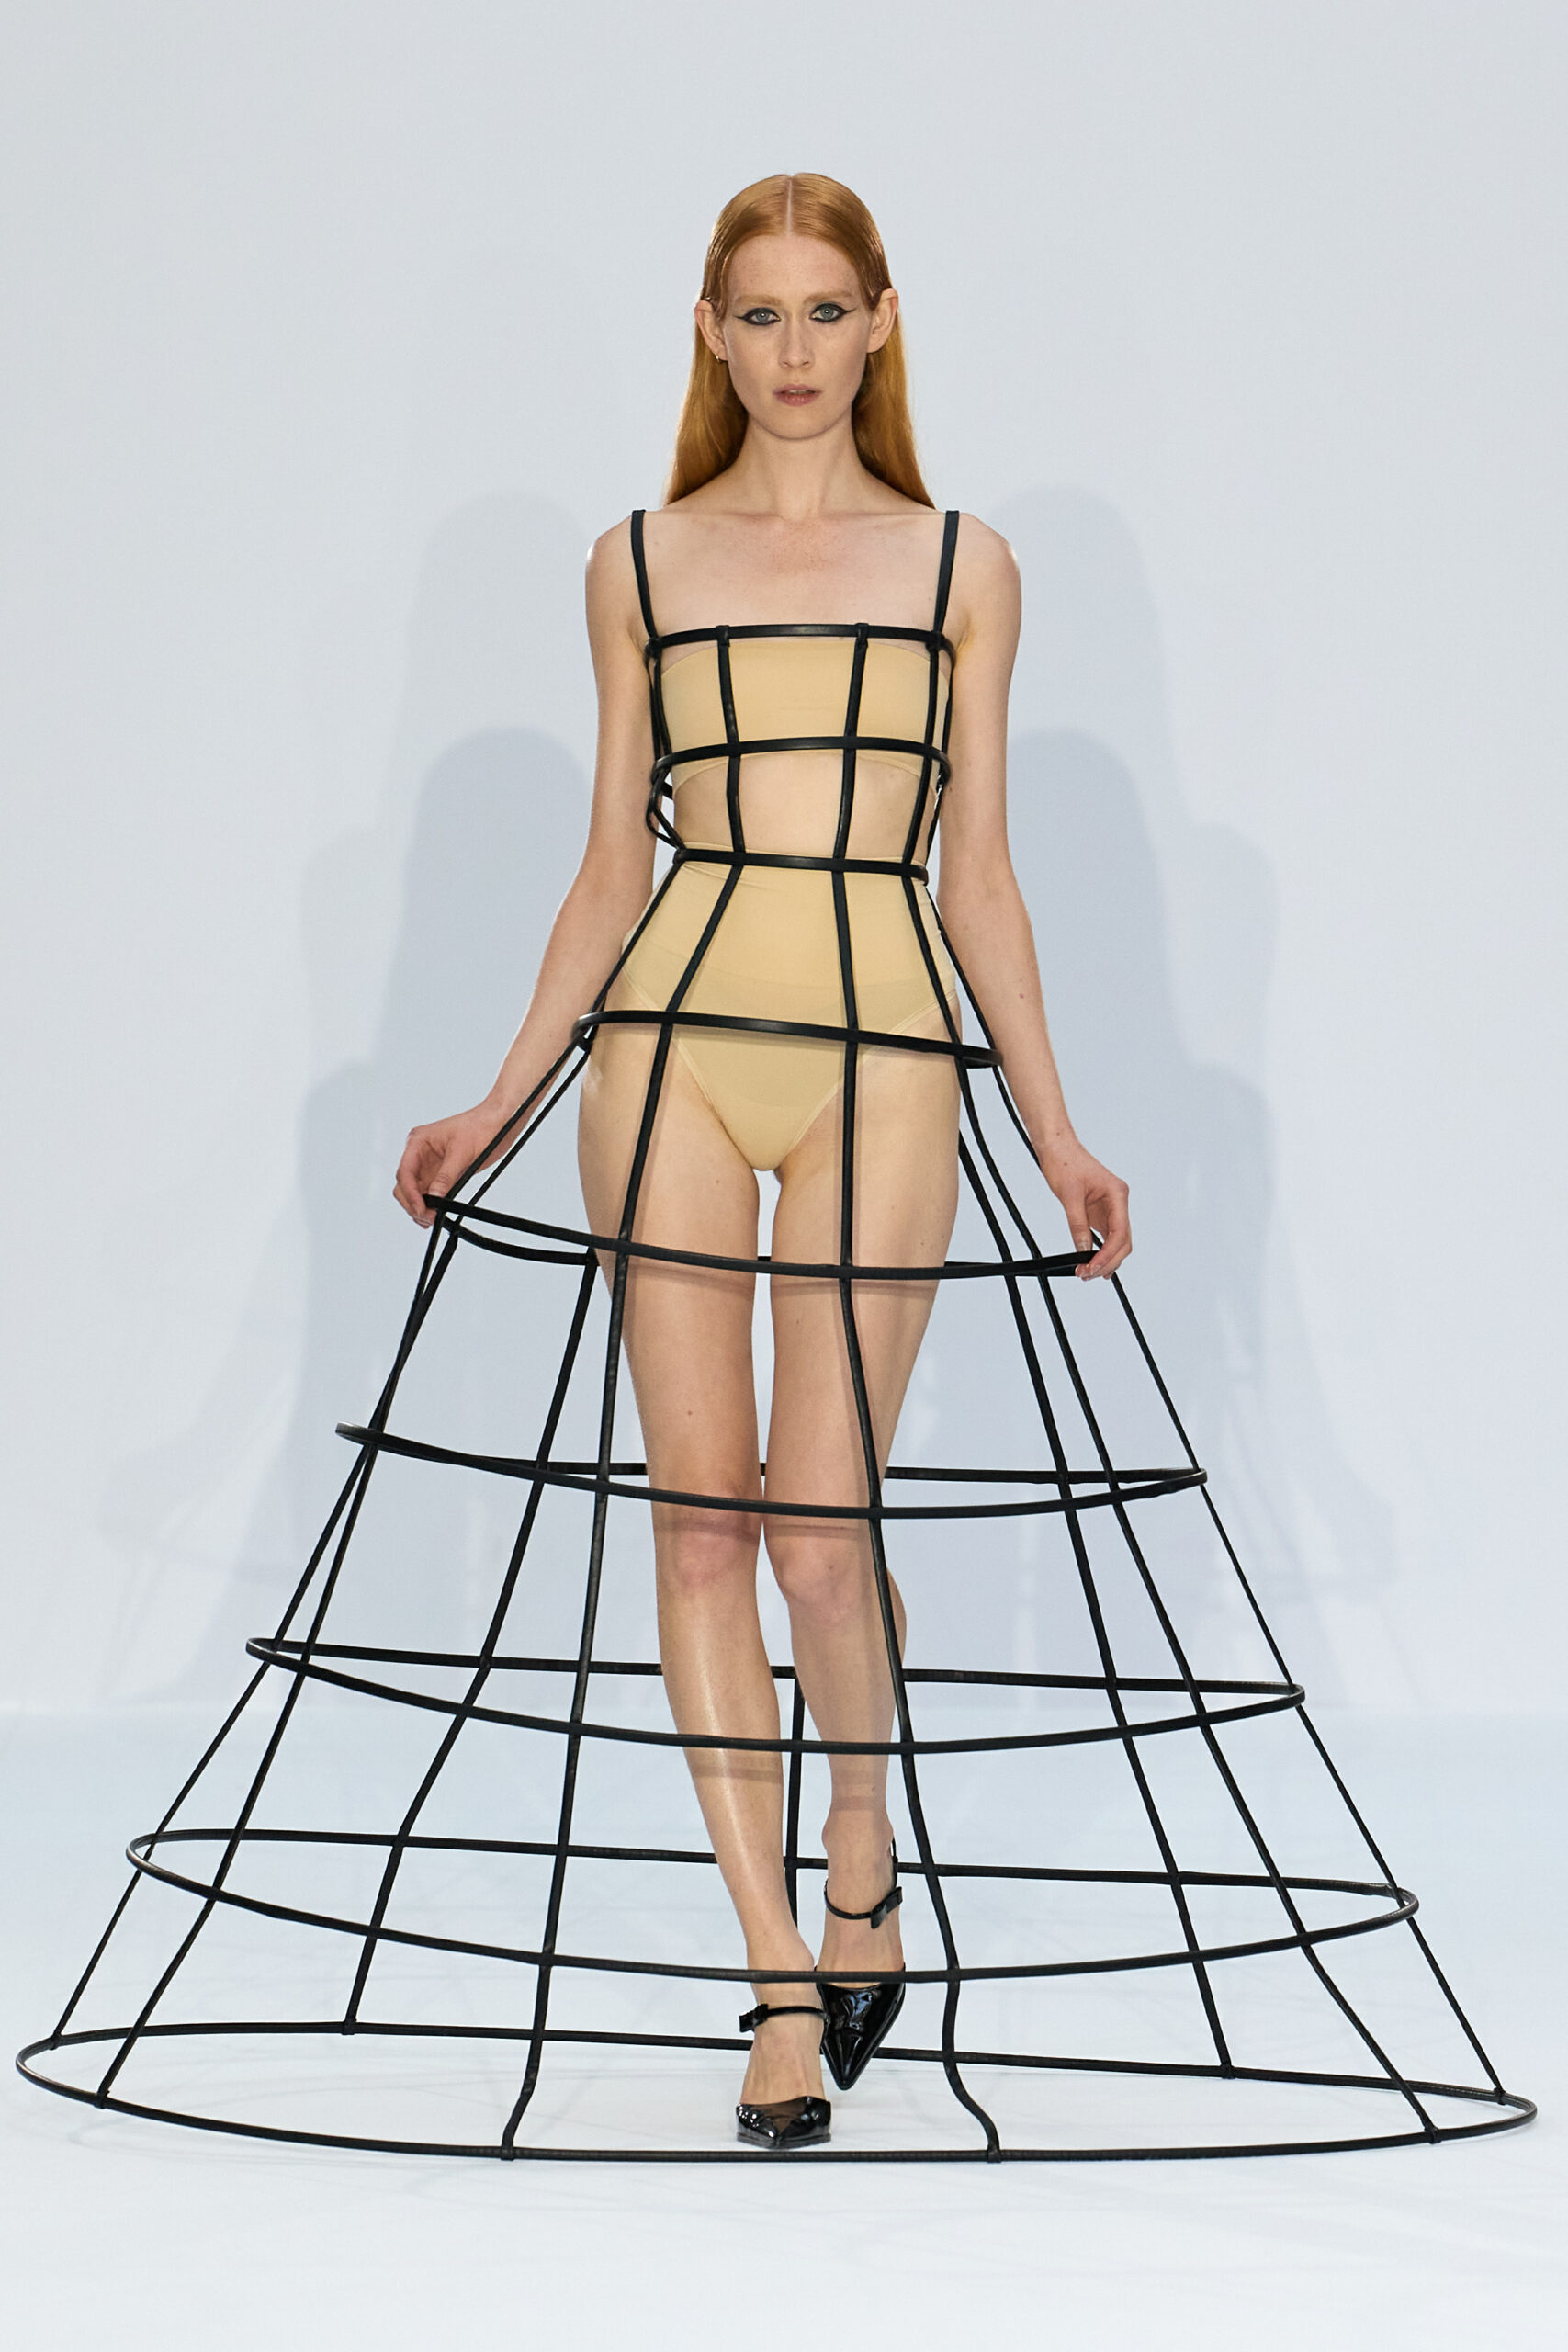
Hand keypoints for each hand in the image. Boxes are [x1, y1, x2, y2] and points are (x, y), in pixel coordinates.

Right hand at [393, 1102, 517, 1228]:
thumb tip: (434, 1196)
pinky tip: (435, 1214)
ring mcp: (429, 1165)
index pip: (405, 1172)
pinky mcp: (440, 1173)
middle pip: (404, 1184)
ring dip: (420, 1206)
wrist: (498, 1122)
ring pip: (414, 1191)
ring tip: (431, 1219)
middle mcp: (419, 1153)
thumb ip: (446, 1176)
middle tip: (427, 1218)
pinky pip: (429, 1192)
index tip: (420, 1209)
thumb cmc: (480, 1126)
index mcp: (418, 1142)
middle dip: (412, 1203)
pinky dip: (430, 1204)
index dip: (410, 1193)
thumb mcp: (462, 1153)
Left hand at [1038, 1140, 1131, 1279]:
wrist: (1057, 1147)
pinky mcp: (1099, 1211)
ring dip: (1104, 1258)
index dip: (1109, 1254)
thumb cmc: (1065, 1162)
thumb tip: (1083, 1250)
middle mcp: (1117, 1201)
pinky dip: (1099, 1250)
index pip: (1120, 1232)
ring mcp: (1110, 1207)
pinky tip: (1092, 1262)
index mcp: (1117, 1194)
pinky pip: (1105, 1235)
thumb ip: (1078, 1225)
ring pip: (1116, 1241)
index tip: (1094, 1267)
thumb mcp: (1069, 1196)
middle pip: (1122, 1240)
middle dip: (1108, 1260)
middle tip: (1089, 1274)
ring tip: (1087, 1272)